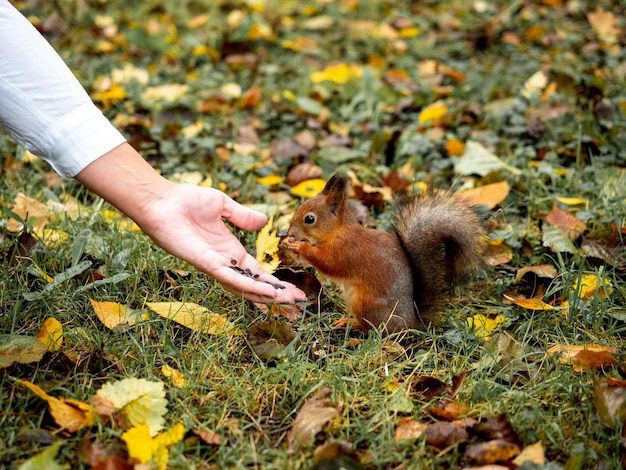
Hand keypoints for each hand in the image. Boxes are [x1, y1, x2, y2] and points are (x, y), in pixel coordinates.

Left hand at [75, 143, 305, 303]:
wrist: (163, 200)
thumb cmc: (187, 200)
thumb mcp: (224, 205)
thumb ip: (243, 216)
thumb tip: (264, 222)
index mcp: (229, 250)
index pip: (255, 271)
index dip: (274, 281)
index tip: (293, 288)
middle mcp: (224, 262)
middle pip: (254, 284)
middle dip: (276, 293)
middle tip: (298, 300)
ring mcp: (214, 265)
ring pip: (244, 287)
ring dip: (266, 295)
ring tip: (287, 300)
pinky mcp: (205, 264)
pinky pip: (231, 278)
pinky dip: (249, 287)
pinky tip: (266, 292)